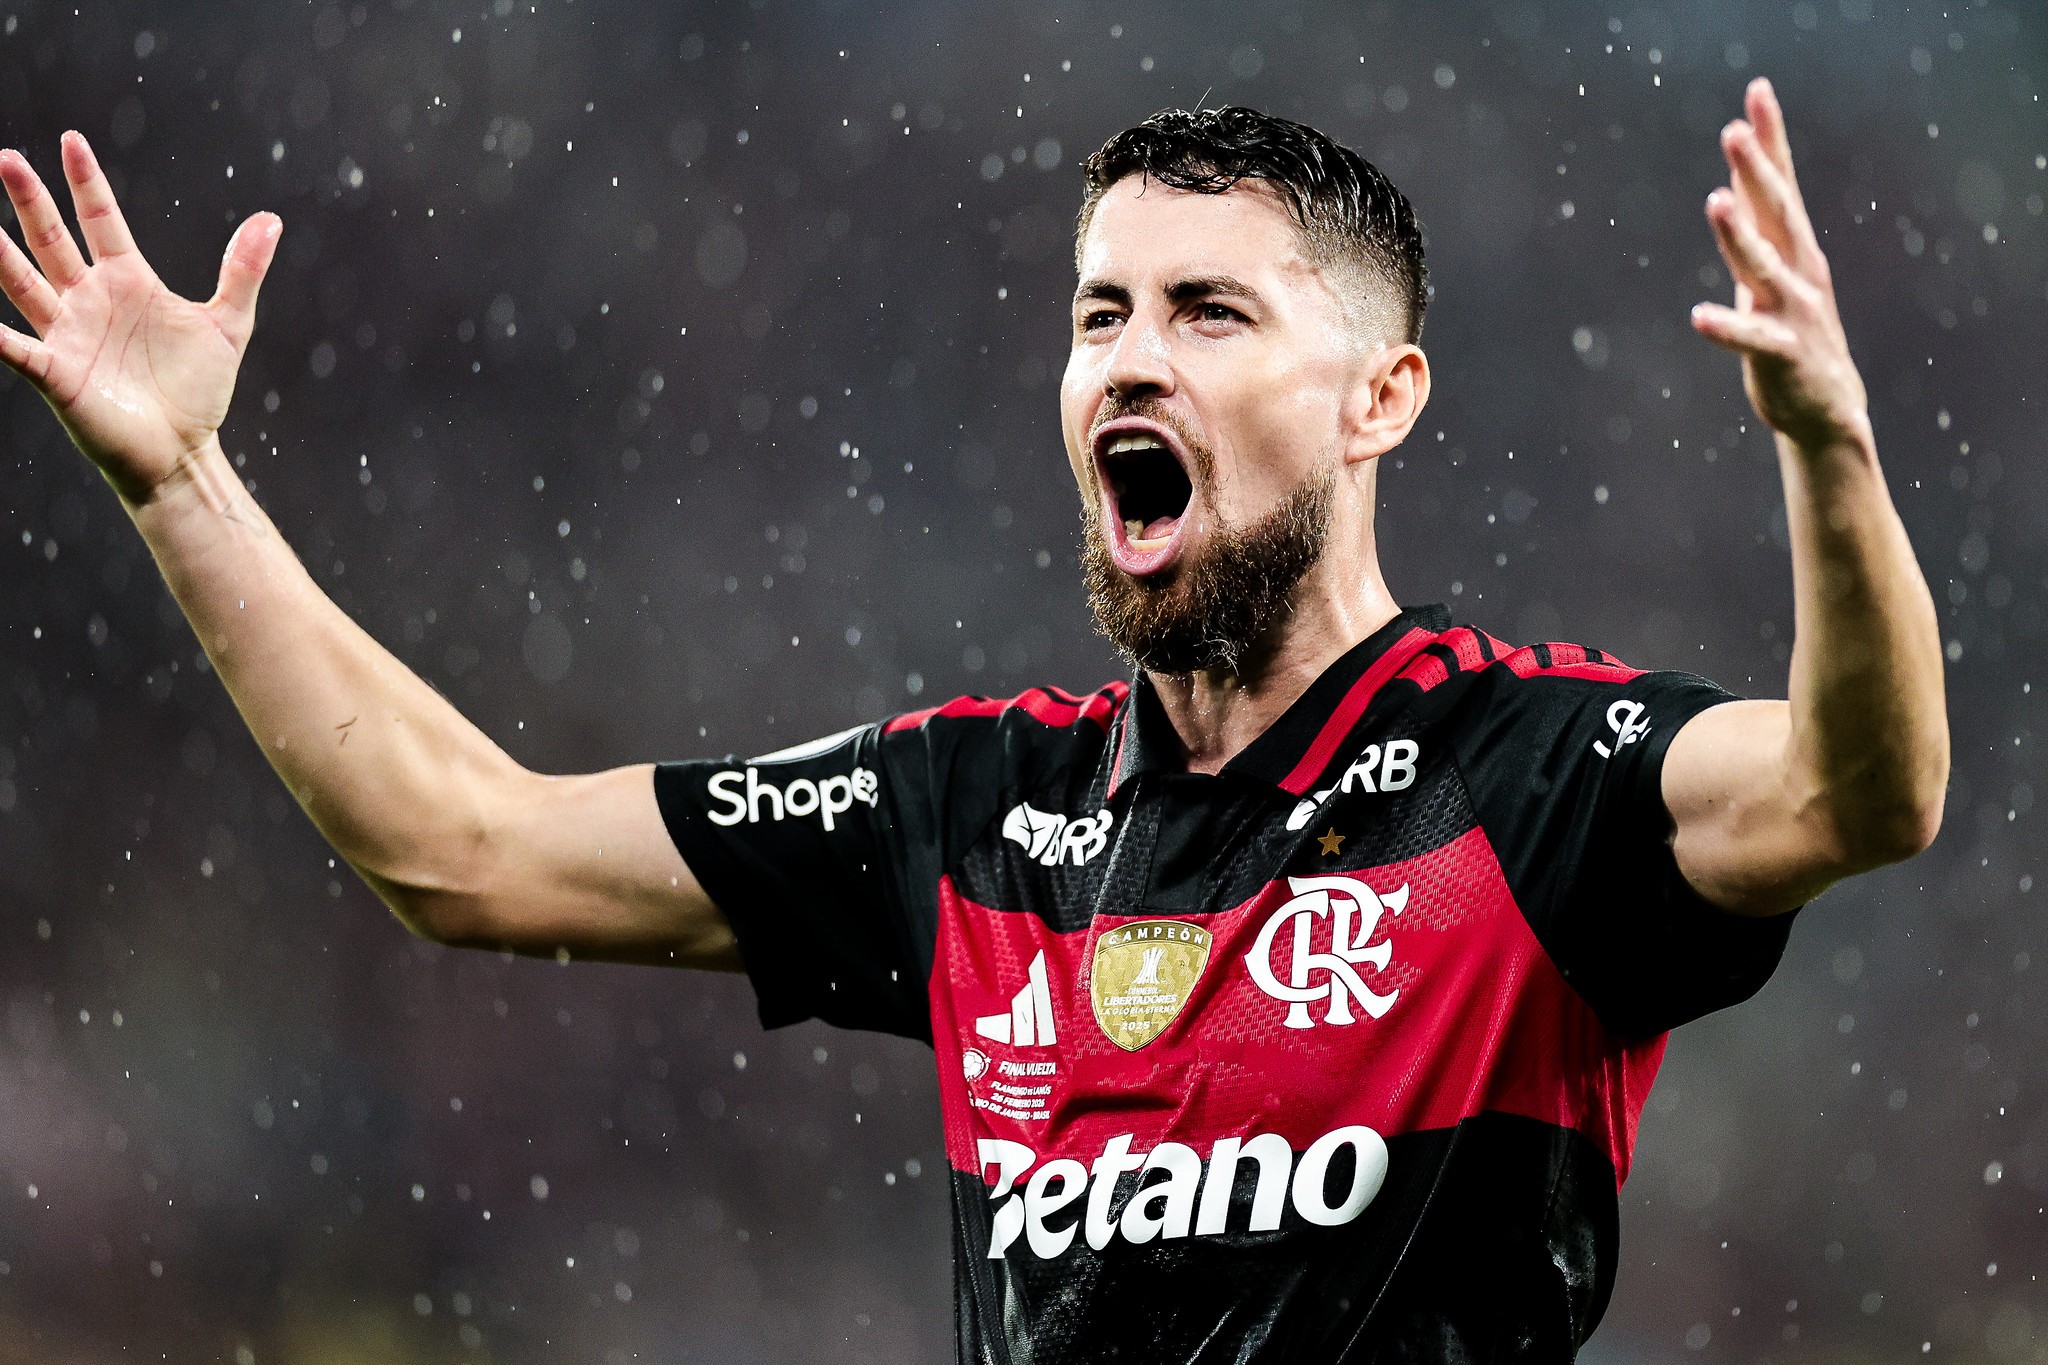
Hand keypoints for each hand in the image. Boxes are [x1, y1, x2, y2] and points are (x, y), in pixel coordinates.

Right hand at [0, 132, 279, 504]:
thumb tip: (270, 220)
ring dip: (0, 253)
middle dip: (30, 201)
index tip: (71, 140)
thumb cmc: (198, 391)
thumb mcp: (228, 325)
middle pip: (52, 240)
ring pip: (23, 283)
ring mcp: (68, 334)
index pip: (101, 221)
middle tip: (6, 159)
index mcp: (128, 282)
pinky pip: (16, 348)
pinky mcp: (56, 373)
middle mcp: (89, 301)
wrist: (181, 451)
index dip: (86, 183)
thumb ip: (243, 272)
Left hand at [1691, 79, 1869, 452]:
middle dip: (1756, 169)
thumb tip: (1731, 186)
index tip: (1757, 91)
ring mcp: (1793, 312)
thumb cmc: (1791, 333)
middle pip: (1775, 211)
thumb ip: (1756, 232)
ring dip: (1739, 234)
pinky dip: (1727, 327)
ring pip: (1763, 266)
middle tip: (1733, 130)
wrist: (1826, 408)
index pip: (1780, 183)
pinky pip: (1751, 338)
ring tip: (1716, 200)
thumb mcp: (1772, 274)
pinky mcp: (1782, 354)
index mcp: (1793, 248)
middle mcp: (1798, 270)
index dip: (1769, 139)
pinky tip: (1699, 316)